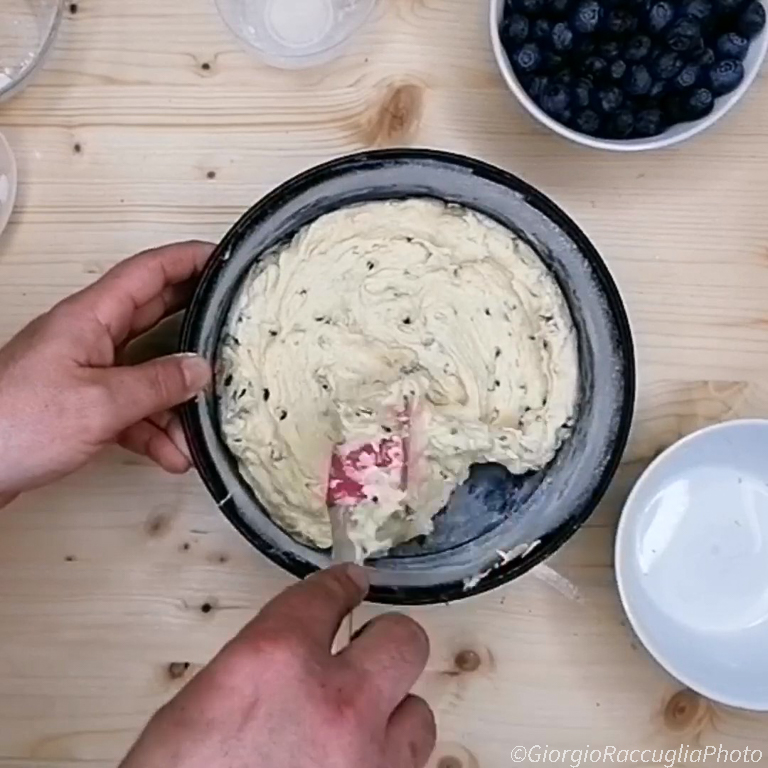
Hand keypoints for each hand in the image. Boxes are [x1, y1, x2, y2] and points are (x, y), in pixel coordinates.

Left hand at [0, 241, 213, 500]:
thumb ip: (156, 384)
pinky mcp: (80, 406)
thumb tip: (199, 369)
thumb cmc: (13, 424)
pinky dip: (154, 430)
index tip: (223, 258)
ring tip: (199, 428)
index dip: (187, 260)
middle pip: (153, 316)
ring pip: (147, 372)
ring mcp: (84, 372)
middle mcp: (88, 338)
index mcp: (89, 319)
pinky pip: (131, 409)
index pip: (147, 273)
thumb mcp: (100, 403)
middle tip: (232, 322)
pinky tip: (171, 454)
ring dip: (176, 401)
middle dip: (195, 322)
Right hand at [120, 565, 435, 767]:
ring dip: (390, 715)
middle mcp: (335, 702)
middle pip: (404, 640)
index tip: (350, 582)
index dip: (341, 585)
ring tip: (357, 729)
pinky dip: (385, 763)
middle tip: (363, 655)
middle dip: (385, 642)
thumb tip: (298, 656)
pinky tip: (355, 767)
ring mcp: (369, 760)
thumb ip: (264, 665)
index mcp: (275, 660)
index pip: (326, 596)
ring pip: (419, 713)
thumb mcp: (204, 704)